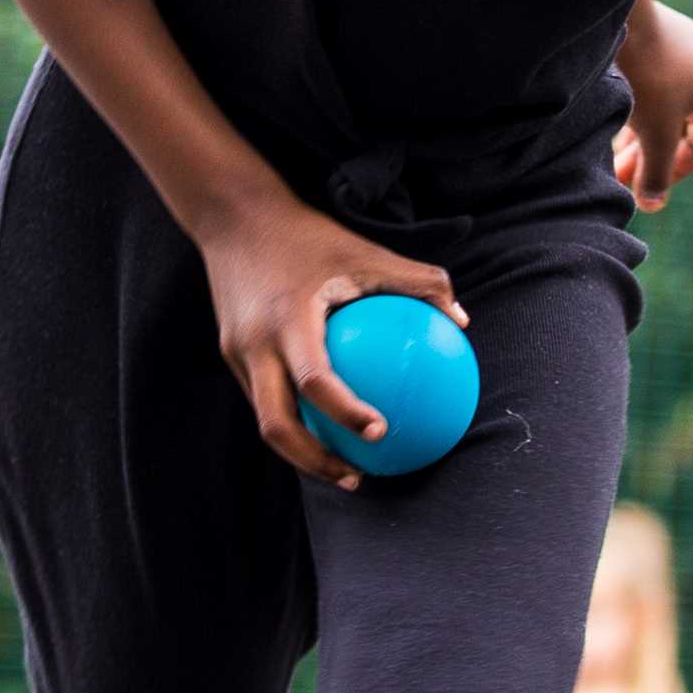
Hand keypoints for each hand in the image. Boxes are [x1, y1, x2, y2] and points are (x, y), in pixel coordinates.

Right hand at [199, 192, 462, 490]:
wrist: (233, 215)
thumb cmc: (309, 234)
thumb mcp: (364, 251)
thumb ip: (415, 281)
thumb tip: (461, 321)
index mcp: (287, 321)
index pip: (316, 379)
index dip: (346, 413)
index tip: (381, 434)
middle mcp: (254, 345)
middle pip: (276, 426)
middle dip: (315, 462)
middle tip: (358, 477)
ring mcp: (236, 355)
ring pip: (265, 421)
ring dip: (302, 453)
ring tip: (344, 470)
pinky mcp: (230, 355)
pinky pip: (263, 399)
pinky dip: (293, 421)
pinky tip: (326, 429)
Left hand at [609, 0, 692, 212]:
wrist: (621, 13)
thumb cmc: (646, 75)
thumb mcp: (653, 132)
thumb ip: (656, 172)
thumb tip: (653, 205)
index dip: (674, 173)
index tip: (645, 187)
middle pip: (682, 126)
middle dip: (651, 154)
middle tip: (621, 174)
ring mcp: (686, 46)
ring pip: (665, 103)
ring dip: (641, 131)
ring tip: (612, 150)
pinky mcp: (660, 33)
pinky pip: (654, 79)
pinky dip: (636, 103)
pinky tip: (611, 114)